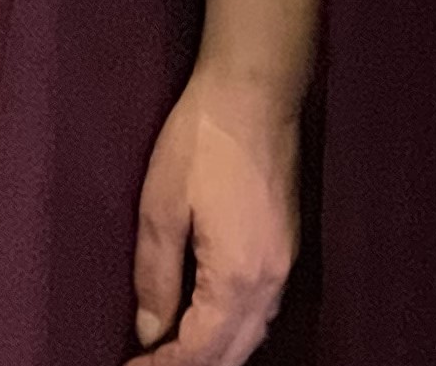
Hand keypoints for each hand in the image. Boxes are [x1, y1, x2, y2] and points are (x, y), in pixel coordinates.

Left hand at [131, 69, 297, 364]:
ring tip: (170, 357)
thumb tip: (149, 331)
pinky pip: (261, 312)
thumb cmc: (201, 143)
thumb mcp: (160, 207)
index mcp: (237, 276)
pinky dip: (234, 332)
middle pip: (233, 352)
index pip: (202, 350)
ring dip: (214, 354)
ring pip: (252, 336)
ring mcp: (284, 266)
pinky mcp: (286, 250)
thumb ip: (156, 275)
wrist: (253, 96)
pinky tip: (209, 327)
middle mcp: (270, 282)